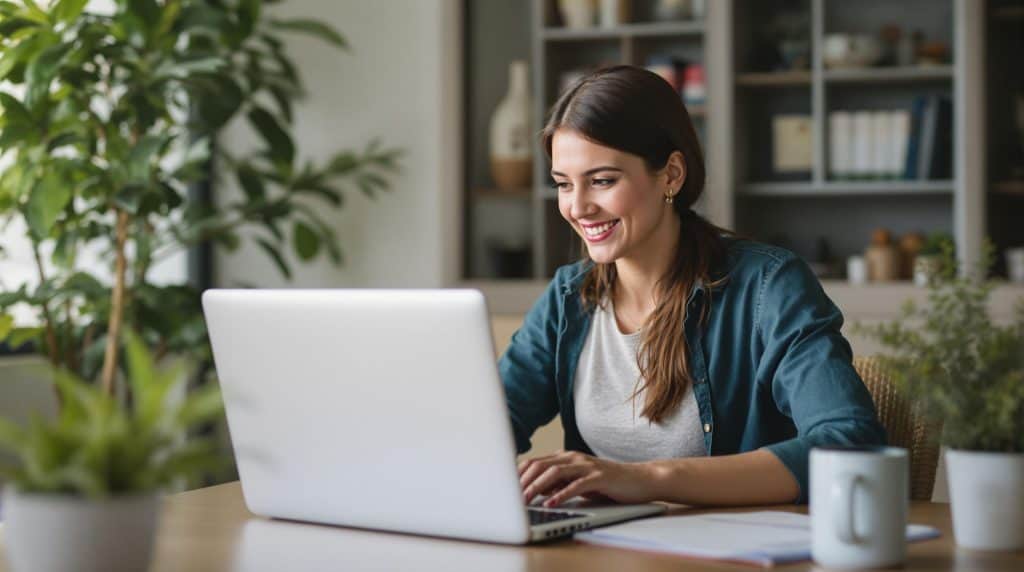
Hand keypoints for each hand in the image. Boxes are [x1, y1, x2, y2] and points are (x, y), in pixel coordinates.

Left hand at [518, 450, 658, 507]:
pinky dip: (561, 494)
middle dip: (524, 481)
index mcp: (566, 458)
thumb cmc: (607, 483)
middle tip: (511, 497)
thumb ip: (558, 483)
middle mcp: (574, 458)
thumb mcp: (578, 482)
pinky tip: (551, 503)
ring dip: (538, 487)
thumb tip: (536, 491)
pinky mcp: (599, 477)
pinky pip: (576, 485)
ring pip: (555, 473)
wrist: (639, 479)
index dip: (519, 473)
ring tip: (527, 500)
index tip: (504, 486)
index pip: (535, 461)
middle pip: (541, 465)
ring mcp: (587, 466)